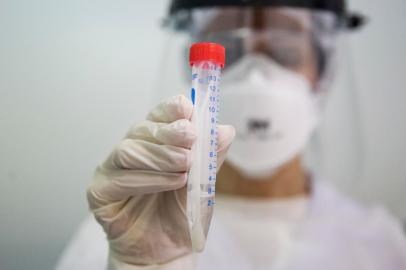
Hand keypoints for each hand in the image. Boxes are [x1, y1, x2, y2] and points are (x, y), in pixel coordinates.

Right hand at [87, 95, 234, 265]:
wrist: (166, 251)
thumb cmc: (180, 213)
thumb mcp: (202, 183)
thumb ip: (210, 157)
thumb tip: (225, 130)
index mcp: (153, 143)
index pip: (158, 116)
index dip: (171, 108)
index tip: (188, 108)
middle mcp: (130, 151)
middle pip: (142, 129)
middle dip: (169, 131)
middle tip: (191, 137)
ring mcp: (111, 170)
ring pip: (128, 149)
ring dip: (160, 156)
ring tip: (185, 166)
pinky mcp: (100, 192)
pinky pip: (120, 178)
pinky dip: (149, 179)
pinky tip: (173, 182)